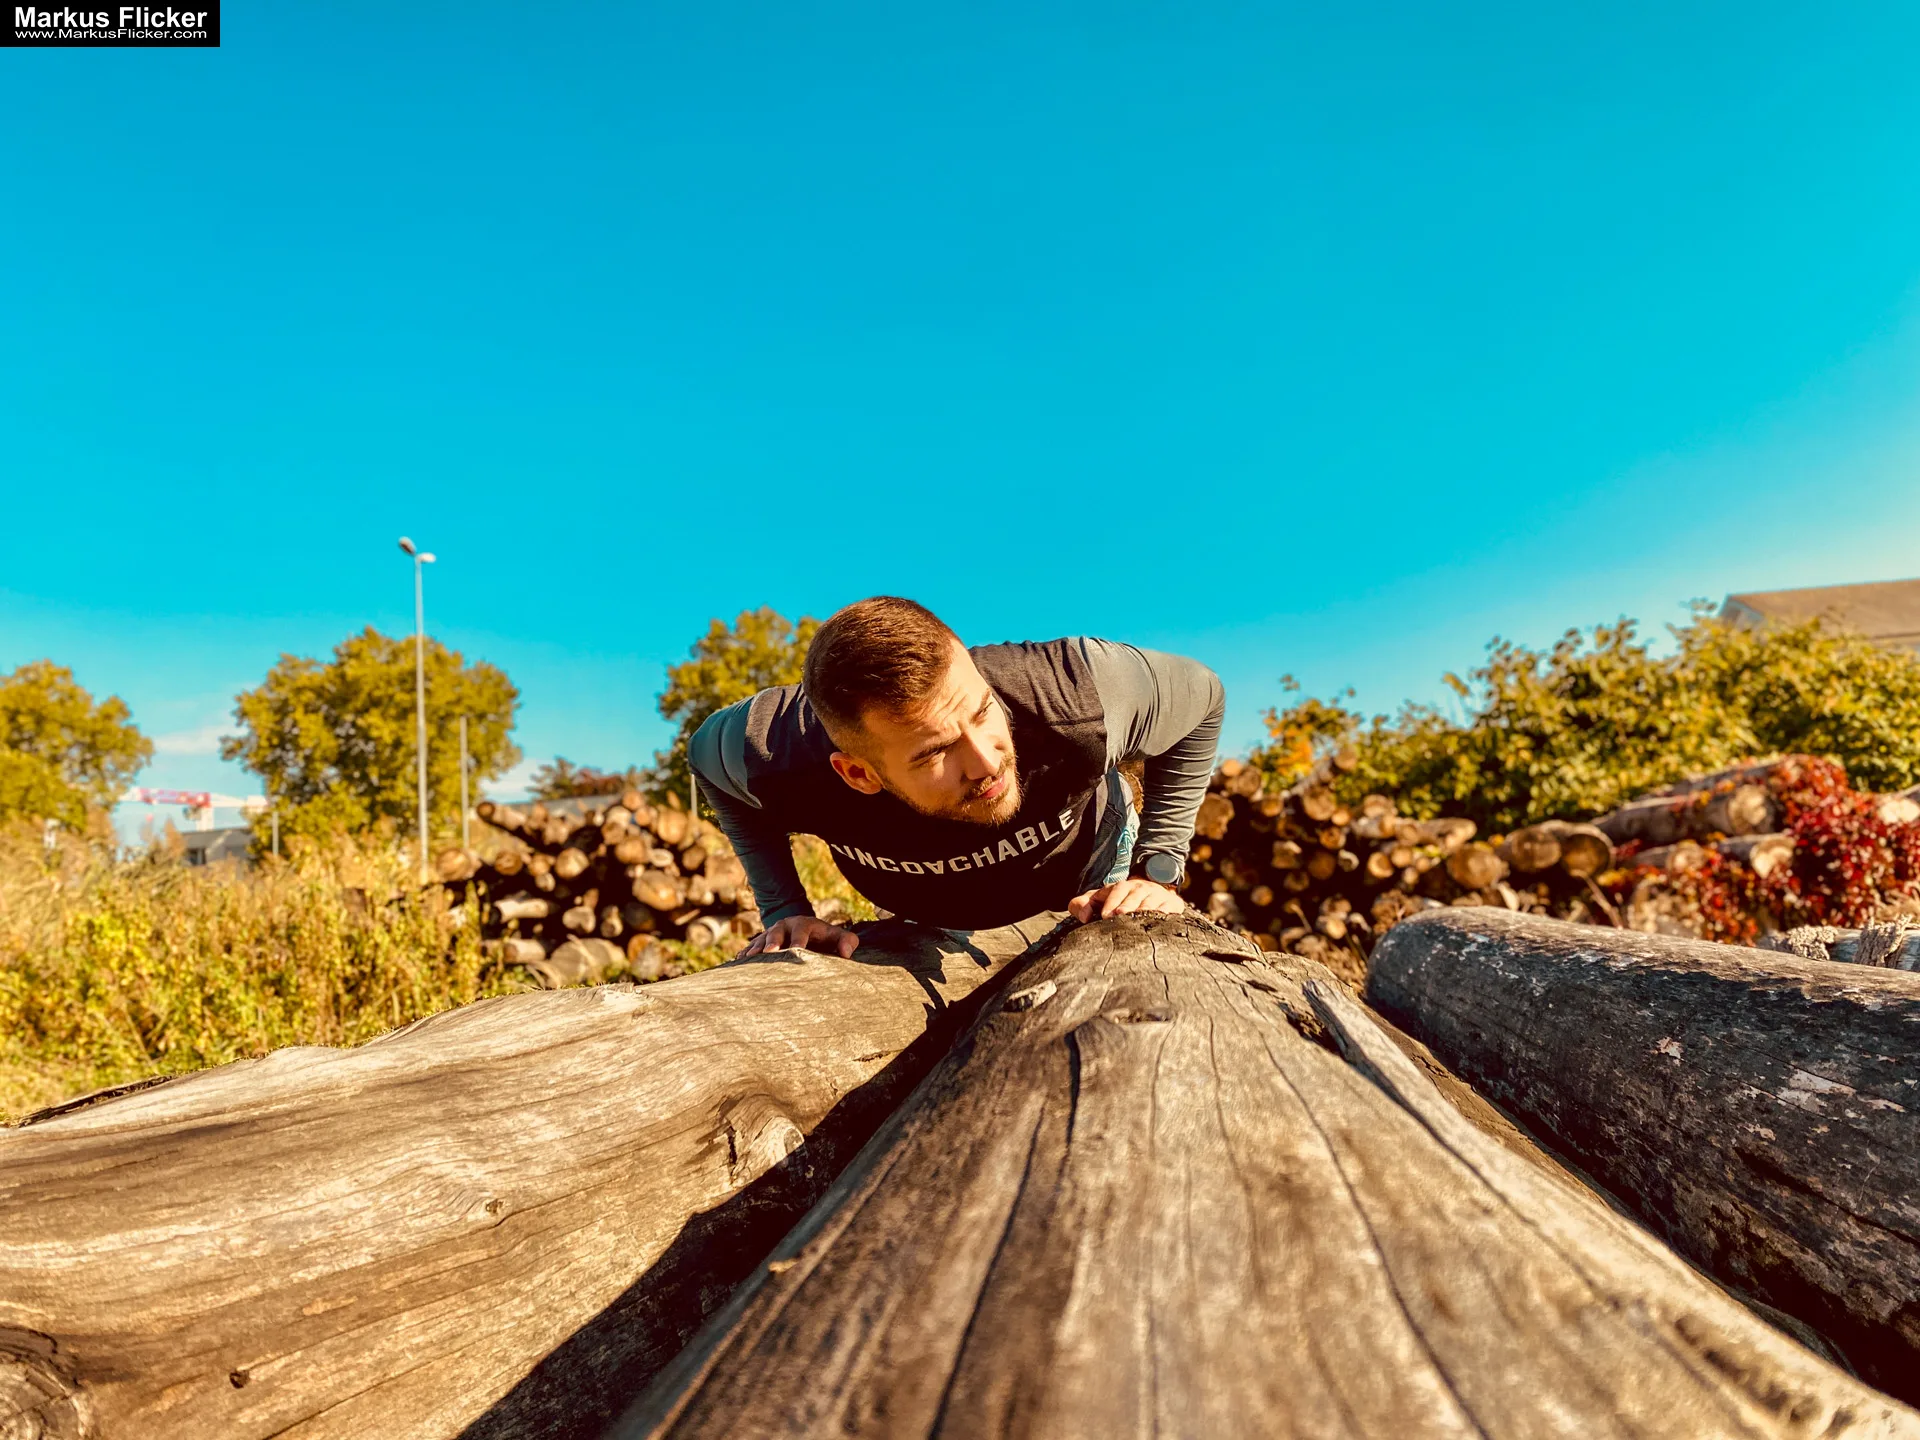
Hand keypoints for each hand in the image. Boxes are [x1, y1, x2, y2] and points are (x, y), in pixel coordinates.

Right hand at [740, 914, 860, 958]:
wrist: (809, 932)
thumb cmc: (827, 939)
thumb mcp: (840, 937)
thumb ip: (847, 942)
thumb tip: (846, 954)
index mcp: (805, 924)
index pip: (802, 931)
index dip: (799, 941)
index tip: (797, 951)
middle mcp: (785, 926)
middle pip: (776, 932)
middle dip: (772, 942)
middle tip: (768, 954)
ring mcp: (771, 933)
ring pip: (760, 940)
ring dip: (755, 949)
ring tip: (748, 960)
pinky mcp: (761, 943)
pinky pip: (750, 948)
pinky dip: (745, 955)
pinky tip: (738, 965)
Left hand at [1068, 877, 1186, 922]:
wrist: (1151, 892)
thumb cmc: (1118, 901)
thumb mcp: (1098, 899)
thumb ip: (1082, 904)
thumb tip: (1083, 917)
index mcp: (1122, 887)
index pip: (1116, 891)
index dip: (1110, 902)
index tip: (1104, 915)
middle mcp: (1140, 888)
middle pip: (1134, 895)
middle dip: (1127, 905)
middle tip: (1120, 915)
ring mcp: (1157, 895)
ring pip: (1151, 901)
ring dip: (1145, 909)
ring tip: (1139, 917)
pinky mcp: (1171, 904)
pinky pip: (1169, 907)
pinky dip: (1165, 912)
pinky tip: (1161, 918)